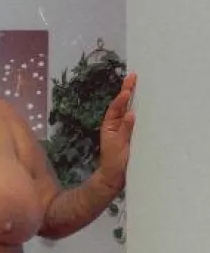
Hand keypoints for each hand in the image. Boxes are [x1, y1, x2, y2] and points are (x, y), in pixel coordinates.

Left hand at [98, 73, 136, 192]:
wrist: (114, 177)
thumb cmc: (113, 162)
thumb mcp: (118, 145)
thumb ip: (125, 129)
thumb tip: (131, 114)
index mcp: (109, 125)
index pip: (116, 108)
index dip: (122, 98)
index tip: (127, 89)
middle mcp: (116, 124)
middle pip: (122, 104)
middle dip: (127, 90)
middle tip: (133, 76)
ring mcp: (123, 128)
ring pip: (128, 110)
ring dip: (133, 97)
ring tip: (137, 83)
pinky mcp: (131, 134)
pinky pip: (135, 120)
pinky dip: (138, 110)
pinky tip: (143, 102)